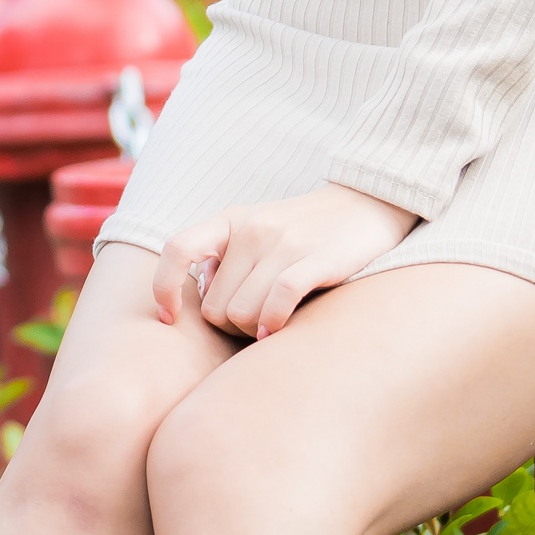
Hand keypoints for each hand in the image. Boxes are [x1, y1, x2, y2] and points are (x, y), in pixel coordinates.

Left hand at [158, 182, 417, 338]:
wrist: (369, 204)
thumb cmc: (308, 230)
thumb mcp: (258, 231)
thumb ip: (226, 259)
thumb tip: (196, 298)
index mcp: (231, 221)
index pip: (177, 250)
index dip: (164, 288)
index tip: (170, 318)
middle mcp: (252, 229)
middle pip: (214, 308)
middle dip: (231, 325)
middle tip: (256, 320)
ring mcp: (283, 244)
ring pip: (242, 314)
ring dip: (255, 330)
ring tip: (274, 321)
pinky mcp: (315, 260)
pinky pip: (276, 305)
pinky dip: (274, 325)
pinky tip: (281, 328)